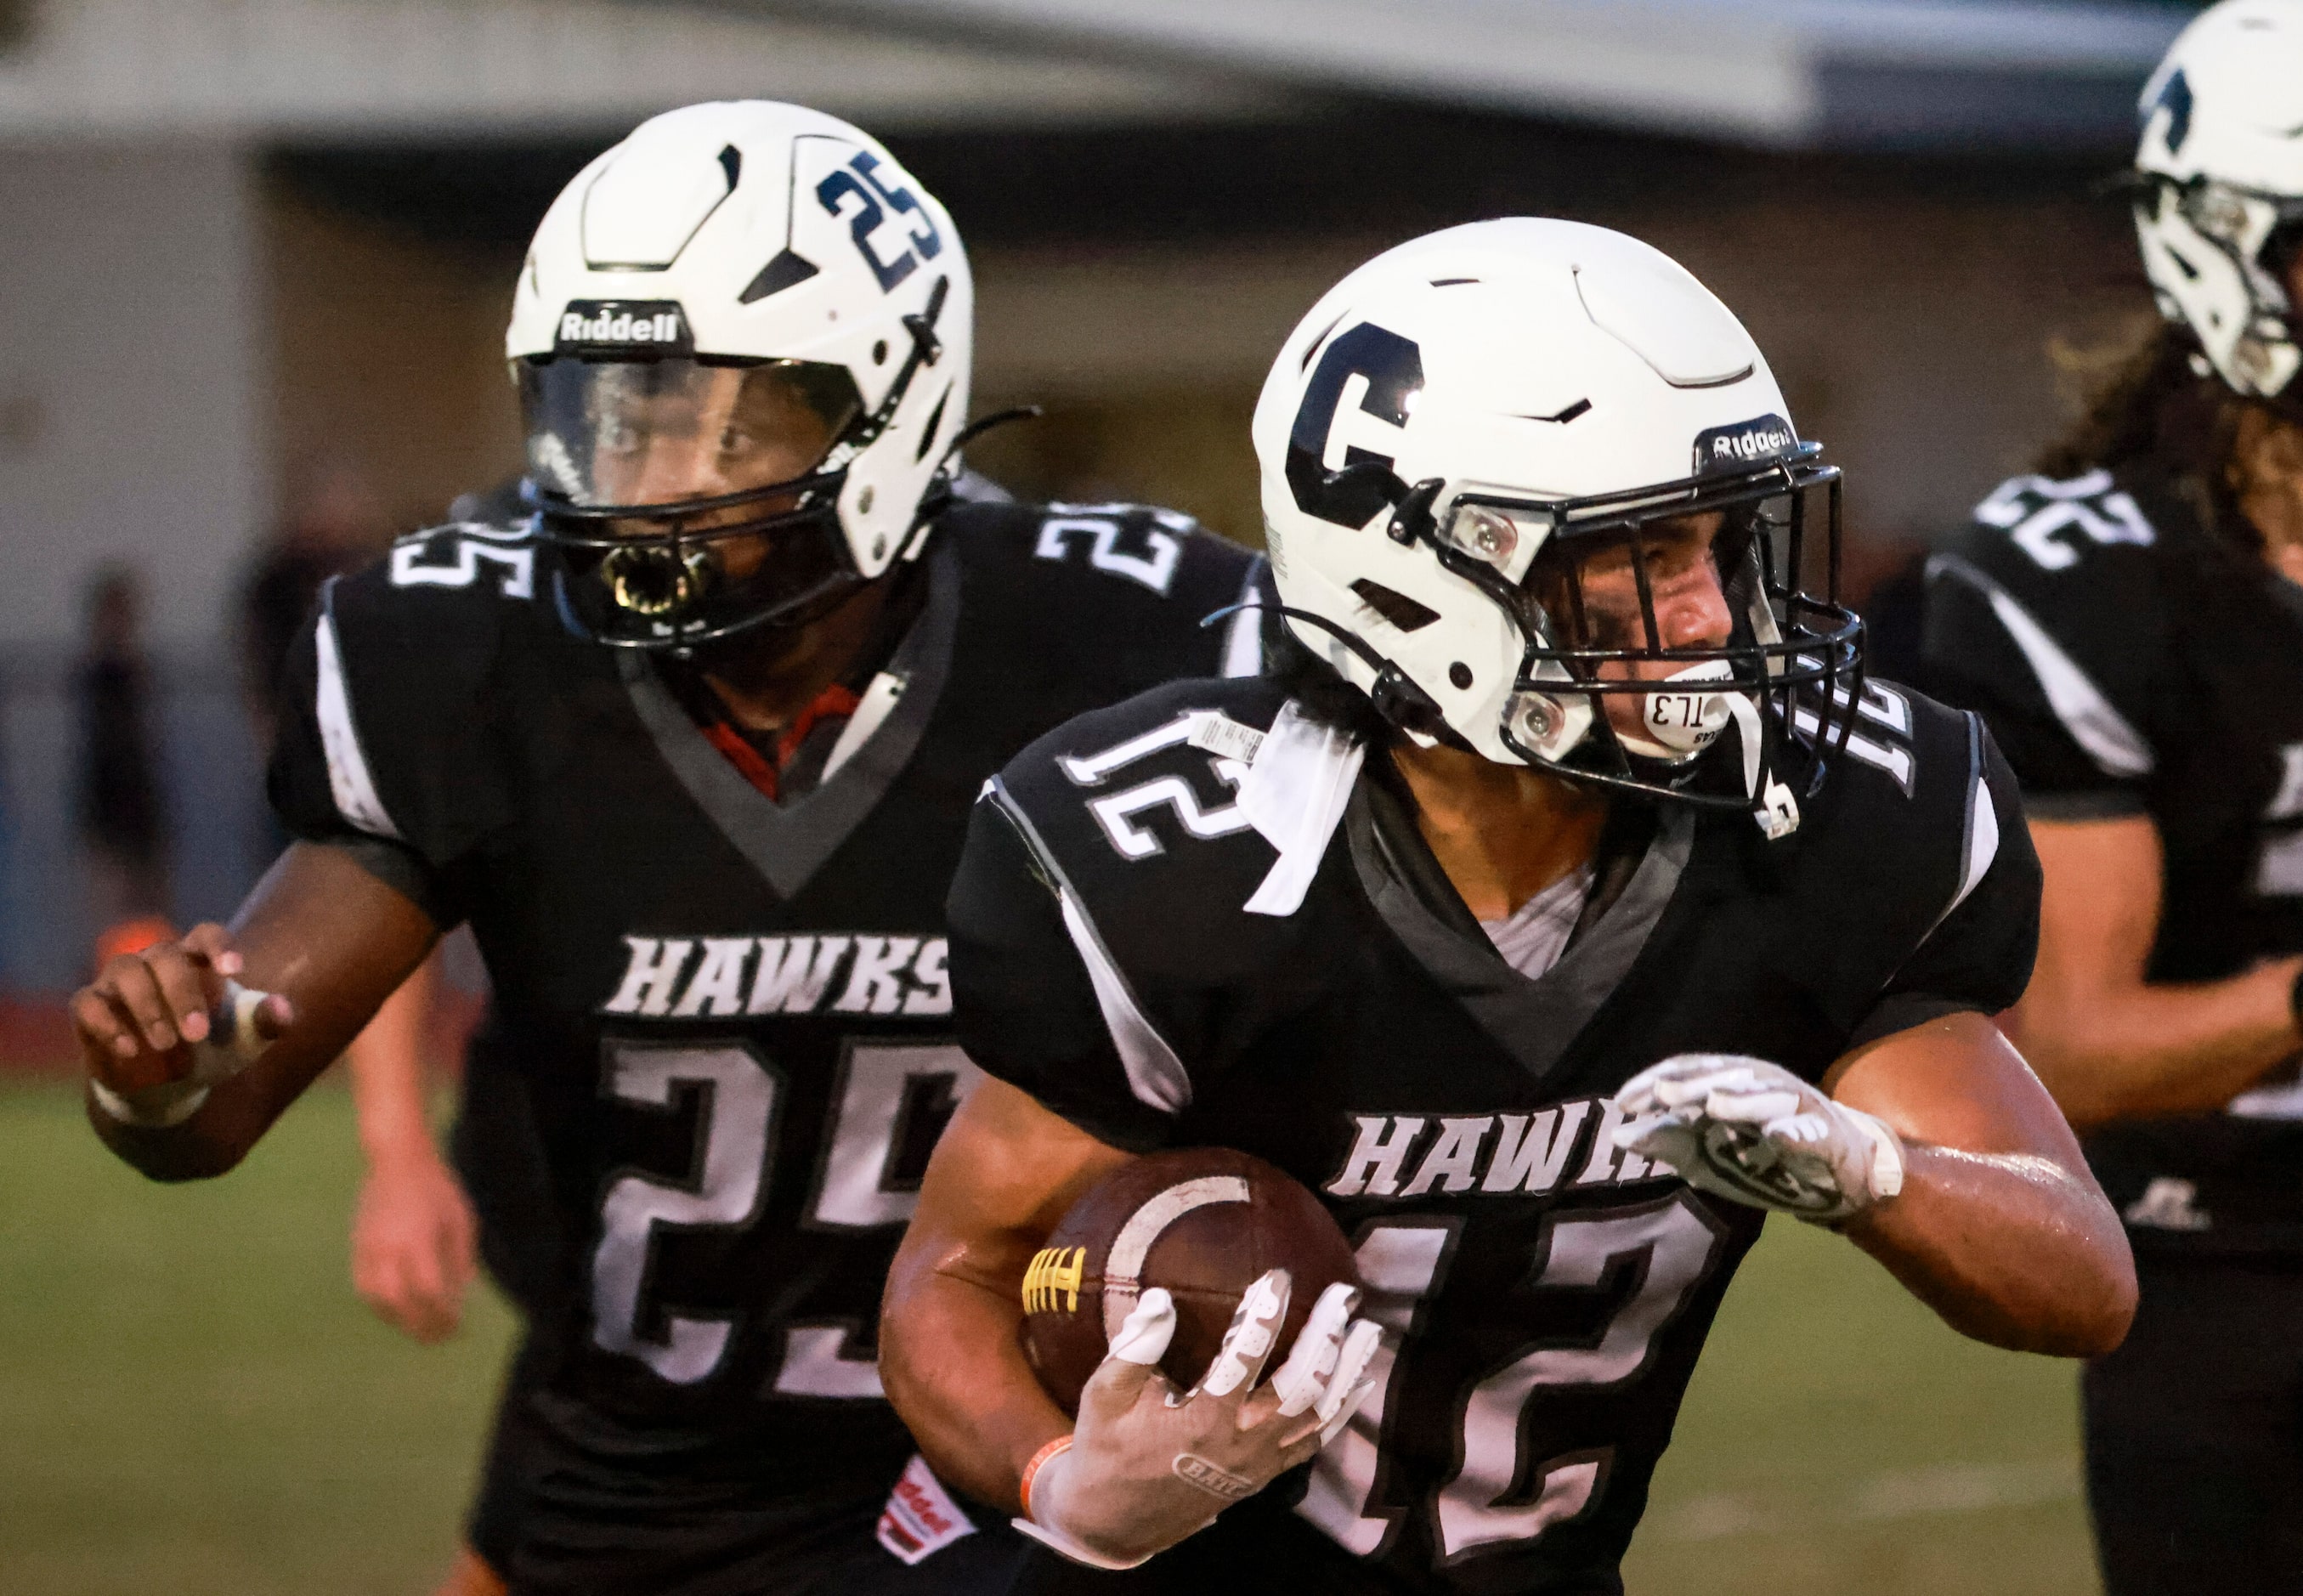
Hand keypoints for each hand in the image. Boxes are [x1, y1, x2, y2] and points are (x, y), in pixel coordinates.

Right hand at [72, 924, 292, 1123]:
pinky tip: (130, 1050)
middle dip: (182, 993)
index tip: (235, 971)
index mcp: (196, 960)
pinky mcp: (90, 1008)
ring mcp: (119, 981)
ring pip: (125, 971)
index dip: (219, 946)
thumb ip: (266, 1022)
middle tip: (198, 1034)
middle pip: (165, 955)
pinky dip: (106, 1024)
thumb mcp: (244, 1039)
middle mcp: (155, 962)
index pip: (206, 935)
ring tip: (167, 1044)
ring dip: (147, 1007)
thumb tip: (284, 1011)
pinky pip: (88, 1003)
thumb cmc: (212, 1048)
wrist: (170, 1084)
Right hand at [352, 1148, 478, 1343]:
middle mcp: (389, 1246)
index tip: (457, 1325)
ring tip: (419, 1328)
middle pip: (400, 1300)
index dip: (442, 1313)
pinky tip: (398, 1310)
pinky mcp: (357, 1247)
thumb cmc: (437, 1188)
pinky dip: (380, 1304)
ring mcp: (368, 1247)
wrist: (397, 1161)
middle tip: (439, 1338)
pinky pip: (363, 1286)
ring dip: (397, 1319)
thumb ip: (461, 1259)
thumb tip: (461, 1296)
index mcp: (419, 1238)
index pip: (429, 1290)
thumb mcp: (461, 1220)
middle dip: (420, 1325)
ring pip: (376, 1298)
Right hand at [1018, 1270, 1382, 1568]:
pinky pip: (1314, 1441)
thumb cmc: (1107, 1449)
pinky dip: (1341, 1411)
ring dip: (1346, 1369)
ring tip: (1366, 1327)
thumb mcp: (1104, 1396)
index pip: (1244, 1357)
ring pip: (1318, 1413)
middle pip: (1300, 1384)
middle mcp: (1240, 1441)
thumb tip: (1159, 1297)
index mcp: (1202, 1419)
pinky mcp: (1264, 1473)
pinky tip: (1359, 1381)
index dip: (1265, 1313)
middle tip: (1343, 1293)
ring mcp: (1259, 1461)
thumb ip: (1134, 1348)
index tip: (1279, 1275)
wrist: (1117, 1522)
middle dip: (1326, 1335)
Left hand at [1614, 1053, 1903, 1222]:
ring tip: (1715, 1104)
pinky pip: (1813, 1133)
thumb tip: (1620, 1135)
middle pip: (1725, 1077)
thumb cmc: (1765, 1162)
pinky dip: (1795, 1133)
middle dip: (1693, 1085)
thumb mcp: (1708, 1158)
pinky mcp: (1830, 1136)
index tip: (1623, 1103)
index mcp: (1731, 1087)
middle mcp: (1764, 1087)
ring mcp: (1799, 1109)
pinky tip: (1778, 1137)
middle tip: (1663, 1094)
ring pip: (1769, 1095)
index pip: (1687, 1072)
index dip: (1654, 1083)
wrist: (1838, 1183)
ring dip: (1742, 1099)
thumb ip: (1670, 1143)